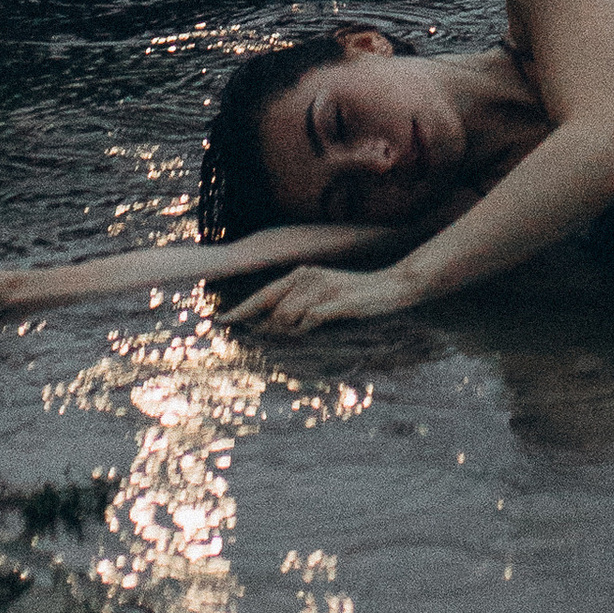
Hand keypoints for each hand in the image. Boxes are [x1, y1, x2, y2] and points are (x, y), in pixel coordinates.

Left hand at [225, 263, 414, 336]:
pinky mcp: (334, 301)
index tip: (221, 322)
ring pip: (287, 319)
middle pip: (273, 312)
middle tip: (277, 339)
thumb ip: (297, 306)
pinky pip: (308, 322)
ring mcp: (321, 288)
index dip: (241, 310)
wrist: (392, 286)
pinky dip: (307, 329)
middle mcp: (307, 276)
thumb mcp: (323, 296)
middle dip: (270, 330)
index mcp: (301, 273)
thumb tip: (269, 326)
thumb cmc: (355, 295)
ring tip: (309, 330)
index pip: (263, 294)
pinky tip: (317, 326)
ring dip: (292, 332)